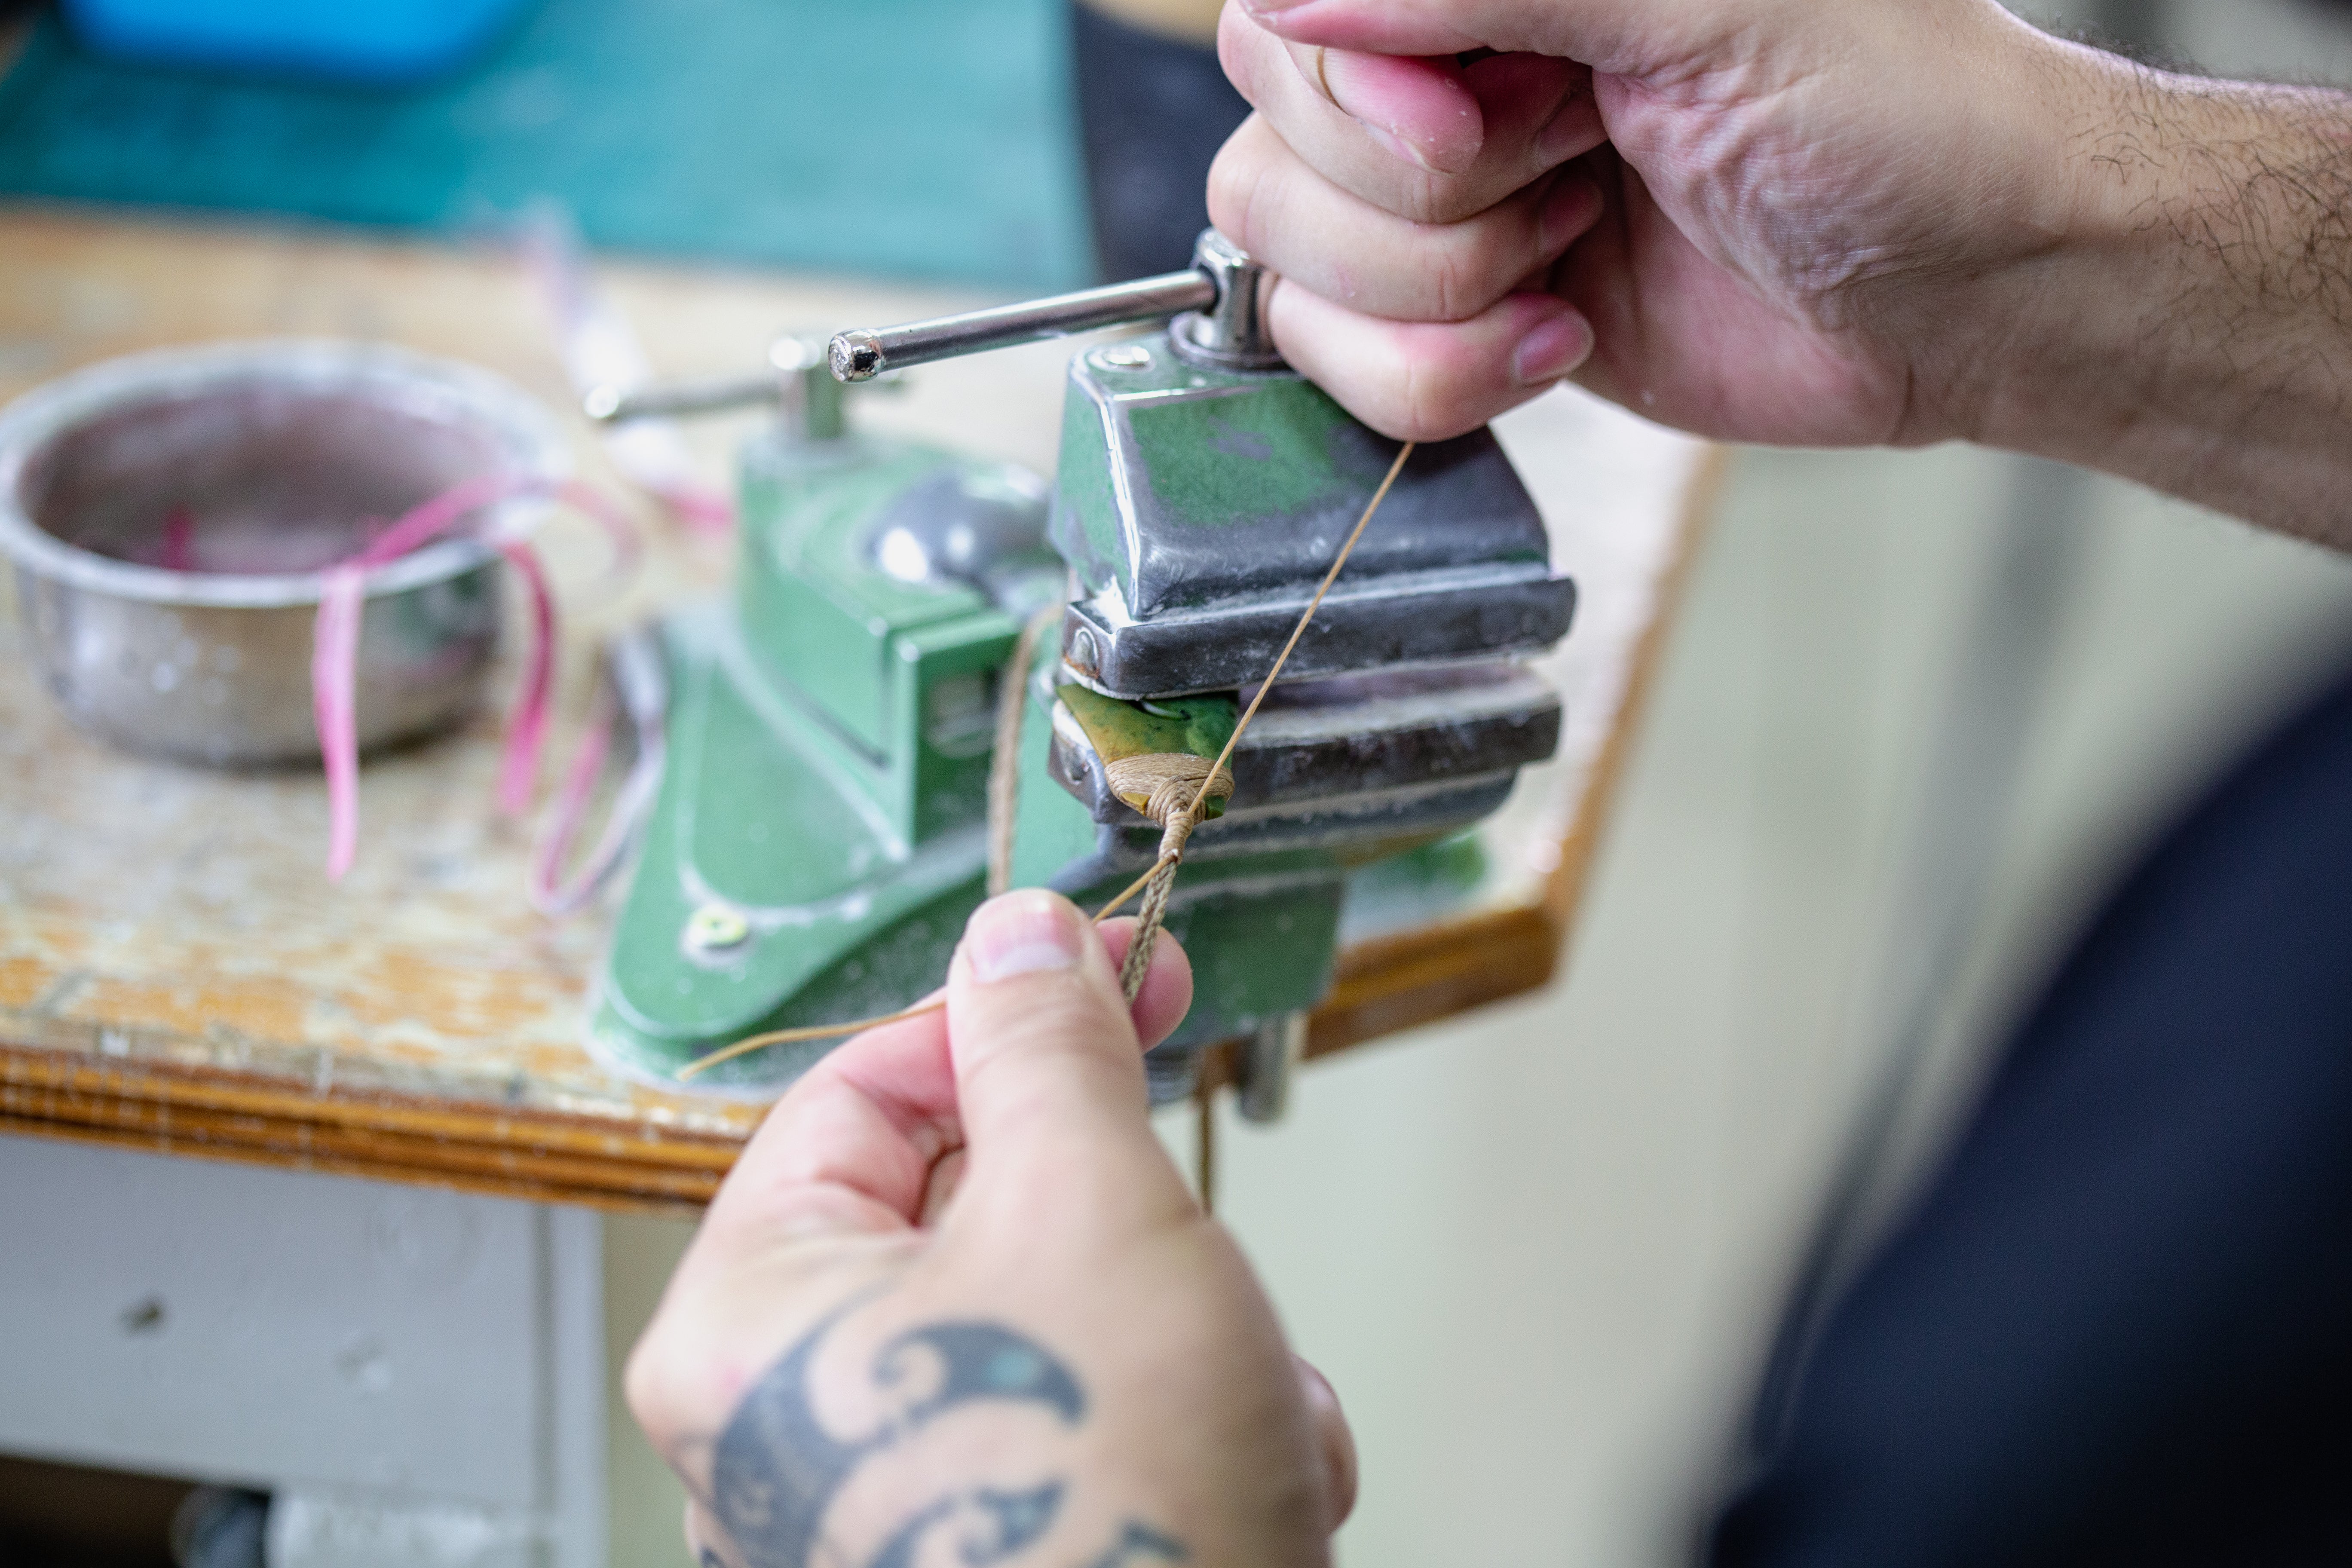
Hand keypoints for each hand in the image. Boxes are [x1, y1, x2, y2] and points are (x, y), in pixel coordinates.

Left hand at [627, 892, 1354, 1567]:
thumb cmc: (1106, 1503)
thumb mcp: (1088, 1202)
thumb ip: (1044, 1046)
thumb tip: (1017, 932)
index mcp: (745, 1321)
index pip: (868, 1093)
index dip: (1006, 1014)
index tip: (1119, 967)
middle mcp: (782, 1419)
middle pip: (969, 1207)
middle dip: (1125, 1217)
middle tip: (1197, 1231)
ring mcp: (881, 1494)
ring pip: (1054, 1313)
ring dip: (1184, 1328)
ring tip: (1241, 1394)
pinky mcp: (977, 1542)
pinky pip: (1079, 1415)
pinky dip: (1184, 1417)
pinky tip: (1247, 1465)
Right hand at [1211, 0, 2092, 445]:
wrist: (1970, 295)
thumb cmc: (1889, 117)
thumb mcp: (1703, 5)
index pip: (1284, 15)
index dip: (1349, 93)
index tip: (1474, 127)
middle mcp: (1445, 73)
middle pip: (1272, 146)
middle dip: (1427, 199)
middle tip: (1582, 165)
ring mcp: (1441, 206)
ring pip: (1287, 264)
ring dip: (1441, 295)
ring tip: (1579, 250)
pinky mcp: (1454, 322)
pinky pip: (1337, 366)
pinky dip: (1443, 378)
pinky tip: (1563, 332)